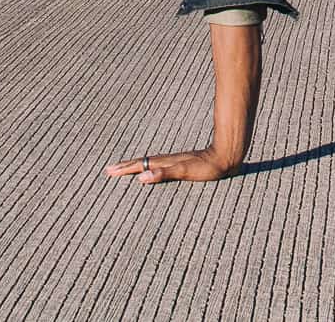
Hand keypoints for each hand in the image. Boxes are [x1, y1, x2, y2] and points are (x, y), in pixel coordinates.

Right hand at [104, 148, 239, 185]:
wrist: (226, 156)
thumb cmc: (208, 167)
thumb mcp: (186, 172)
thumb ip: (164, 174)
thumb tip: (141, 177)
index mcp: (166, 163)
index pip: (140, 165)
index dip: (125, 169)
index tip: (110, 172)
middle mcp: (168, 160)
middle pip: (142, 162)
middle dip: (125, 166)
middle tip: (108, 170)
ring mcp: (174, 161)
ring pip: (149, 162)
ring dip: (134, 166)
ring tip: (123, 168)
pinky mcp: (181, 163)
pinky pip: (158, 165)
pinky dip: (148, 167)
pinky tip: (150, 170)